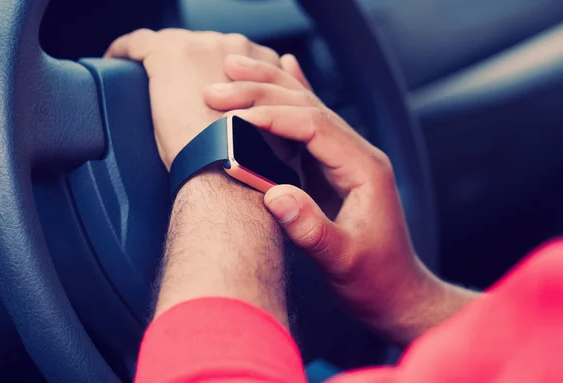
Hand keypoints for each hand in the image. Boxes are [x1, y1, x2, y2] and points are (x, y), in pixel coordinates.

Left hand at [105, 29, 280, 168]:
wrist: (228, 163)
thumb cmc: (247, 157)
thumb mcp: (261, 124)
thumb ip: (254, 106)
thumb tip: (238, 112)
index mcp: (261, 62)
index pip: (232, 53)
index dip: (210, 64)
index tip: (198, 78)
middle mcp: (234, 45)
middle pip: (200, 45)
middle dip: (187, 63)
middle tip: (171, 88)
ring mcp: (200, 46)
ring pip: (171, 43)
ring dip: (159, 59)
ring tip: (143, 76)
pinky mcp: (168, 53)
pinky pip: (137, 43)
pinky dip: (124, 51)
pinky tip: (115, 62)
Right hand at [204, 55, 476, 345]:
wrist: (394, 290)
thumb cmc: (373, 278)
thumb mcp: (342, 260)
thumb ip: (310, 228)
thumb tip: (274, 195)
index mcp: (364, 169)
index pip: (315, 126)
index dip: (273, 117)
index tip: (234, 116)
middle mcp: (357, 154)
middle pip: (307, 108)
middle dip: (262, 92)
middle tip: (218, 86)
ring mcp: (346, 158)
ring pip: (306, 109)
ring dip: (269, 88)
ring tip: (234, 68)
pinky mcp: (333, 167)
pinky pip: (309, 125)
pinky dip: (293, 97)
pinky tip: (286, 70)